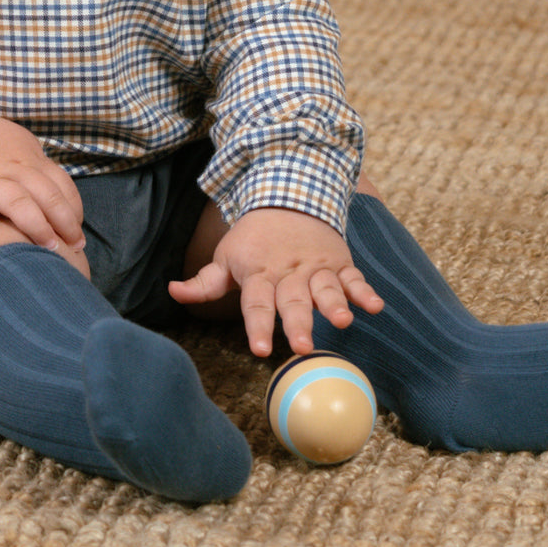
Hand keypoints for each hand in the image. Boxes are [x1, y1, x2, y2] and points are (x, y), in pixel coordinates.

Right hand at [0, 116, 85, 258]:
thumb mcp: (23, 149)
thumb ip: (40, 172)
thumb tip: (64, 203)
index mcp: (32, 162)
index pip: (63, 187)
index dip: (74, 212)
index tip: (77, 237)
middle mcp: (14, 170)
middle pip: (47, 195)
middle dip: (64, 222)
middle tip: (73, 249)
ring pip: (17, 201)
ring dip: (35, 224)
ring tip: (46, 248)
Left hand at [168, 207, 382, 357]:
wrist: (288, 197)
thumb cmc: (253, 239)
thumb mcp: (226, 257)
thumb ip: (204, 282)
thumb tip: (172, 292)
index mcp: (259, 273)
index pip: (256, 303)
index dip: (258, 326)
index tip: (260, 349)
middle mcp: (289, 272)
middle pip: (294, 301)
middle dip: (298, 323)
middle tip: (303, 346)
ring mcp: (316, 267)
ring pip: (326, 288)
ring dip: (334, 304)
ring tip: (342, 321)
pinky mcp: (339, 262)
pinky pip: (354, 277)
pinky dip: (365, 291)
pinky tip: (375, 306)